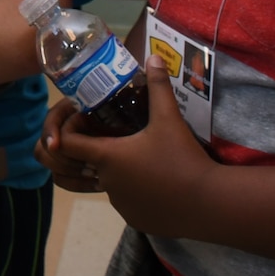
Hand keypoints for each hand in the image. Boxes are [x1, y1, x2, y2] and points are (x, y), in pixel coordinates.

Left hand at [33, 60, 217, 237]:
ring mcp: (120, 204)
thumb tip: (154, 56)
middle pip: (88, 163)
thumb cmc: (183, 158)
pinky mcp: (135, 219)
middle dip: (98, 149)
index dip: (71, 131)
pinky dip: (135, 191)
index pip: (66, 143)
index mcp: (107, 157)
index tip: (87, 122)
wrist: (208, 203)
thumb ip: (158, 86)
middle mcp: (106, 182)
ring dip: (119, 171)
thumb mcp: (169, 118)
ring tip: (144, 157)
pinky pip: (128, 201)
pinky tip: (156, 181)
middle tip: (122, 135)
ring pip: (109, 183)